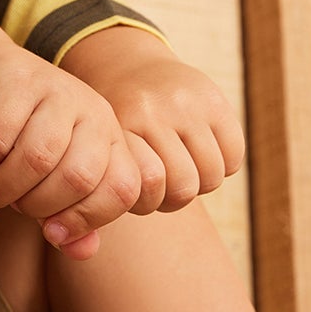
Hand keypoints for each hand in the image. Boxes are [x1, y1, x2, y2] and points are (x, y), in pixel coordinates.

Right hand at [0, 38, 142, 258]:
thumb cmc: (24, 134)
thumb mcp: (52, 177)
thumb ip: (71, 217)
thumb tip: (82, 252)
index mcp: (111, 138)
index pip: (122, 190)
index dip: (87, 220)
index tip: (51, 232)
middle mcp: (92, 111)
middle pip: (78, 178)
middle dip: (37, 206)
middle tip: (13, 207)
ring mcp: (56, 92)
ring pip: (36, 159)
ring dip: (1, 189)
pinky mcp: (15, 82)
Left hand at [59, 28, 243, 212]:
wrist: (123, 62)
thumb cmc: (104, 126)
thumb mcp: (93, 149)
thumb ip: (90, 195)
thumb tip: (77, 248)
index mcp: (117, 125)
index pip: (143, 192)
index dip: (144, 204)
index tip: (134, 193)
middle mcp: (152, 110)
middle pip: (182, 190)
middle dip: (173, 199)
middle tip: (160, 187)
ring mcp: (186, 103)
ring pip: (209, 177)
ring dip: (198, 184)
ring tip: (180, 171)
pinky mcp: (215, 99)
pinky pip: (232, 157)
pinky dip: (222, 165)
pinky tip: (200, 154)